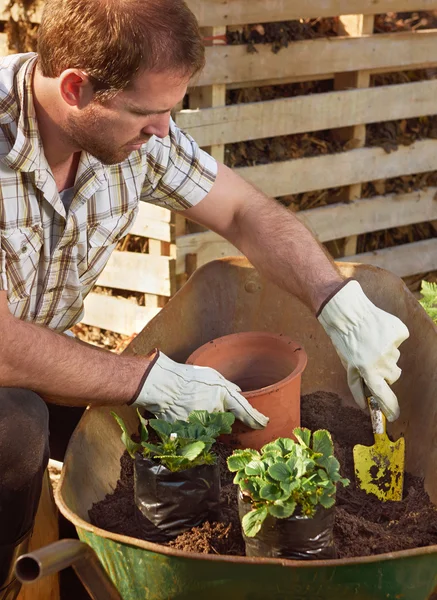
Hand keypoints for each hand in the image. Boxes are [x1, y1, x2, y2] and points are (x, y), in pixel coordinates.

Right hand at [131, 350, 268, 428]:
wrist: (162, 386)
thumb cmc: (186, 377)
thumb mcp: (211, 374)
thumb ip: (226, 386)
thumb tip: (239, 392)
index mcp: (223, 395)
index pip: (245, 410)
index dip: (256, 419)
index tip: (264, 423)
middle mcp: (216, 411)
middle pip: (224, 418)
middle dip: (217, 413)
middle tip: (201, 400)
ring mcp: (204, 423)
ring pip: (210, 425)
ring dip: (203, 418)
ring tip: (189, 404)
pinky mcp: (191, 433)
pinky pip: (197, 431)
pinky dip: (192, 424)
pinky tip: (182, 412)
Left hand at [317, 280, 408, 420]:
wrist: (348, 312)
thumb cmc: (345, 340)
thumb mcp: (347, 365)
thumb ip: (357, 386)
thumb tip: (364, 405)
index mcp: (368, 371)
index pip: (384, 396)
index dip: (391, 408)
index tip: (394, 415)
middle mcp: (383, 362)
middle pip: (393, 375)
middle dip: (383, 371)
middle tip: (370, 358)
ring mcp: (393, 347)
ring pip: (395, 358)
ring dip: (386, 353)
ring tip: (372, 341)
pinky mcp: (400, 333)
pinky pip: (400, 340)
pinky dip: (391, 337)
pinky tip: (379, 330)